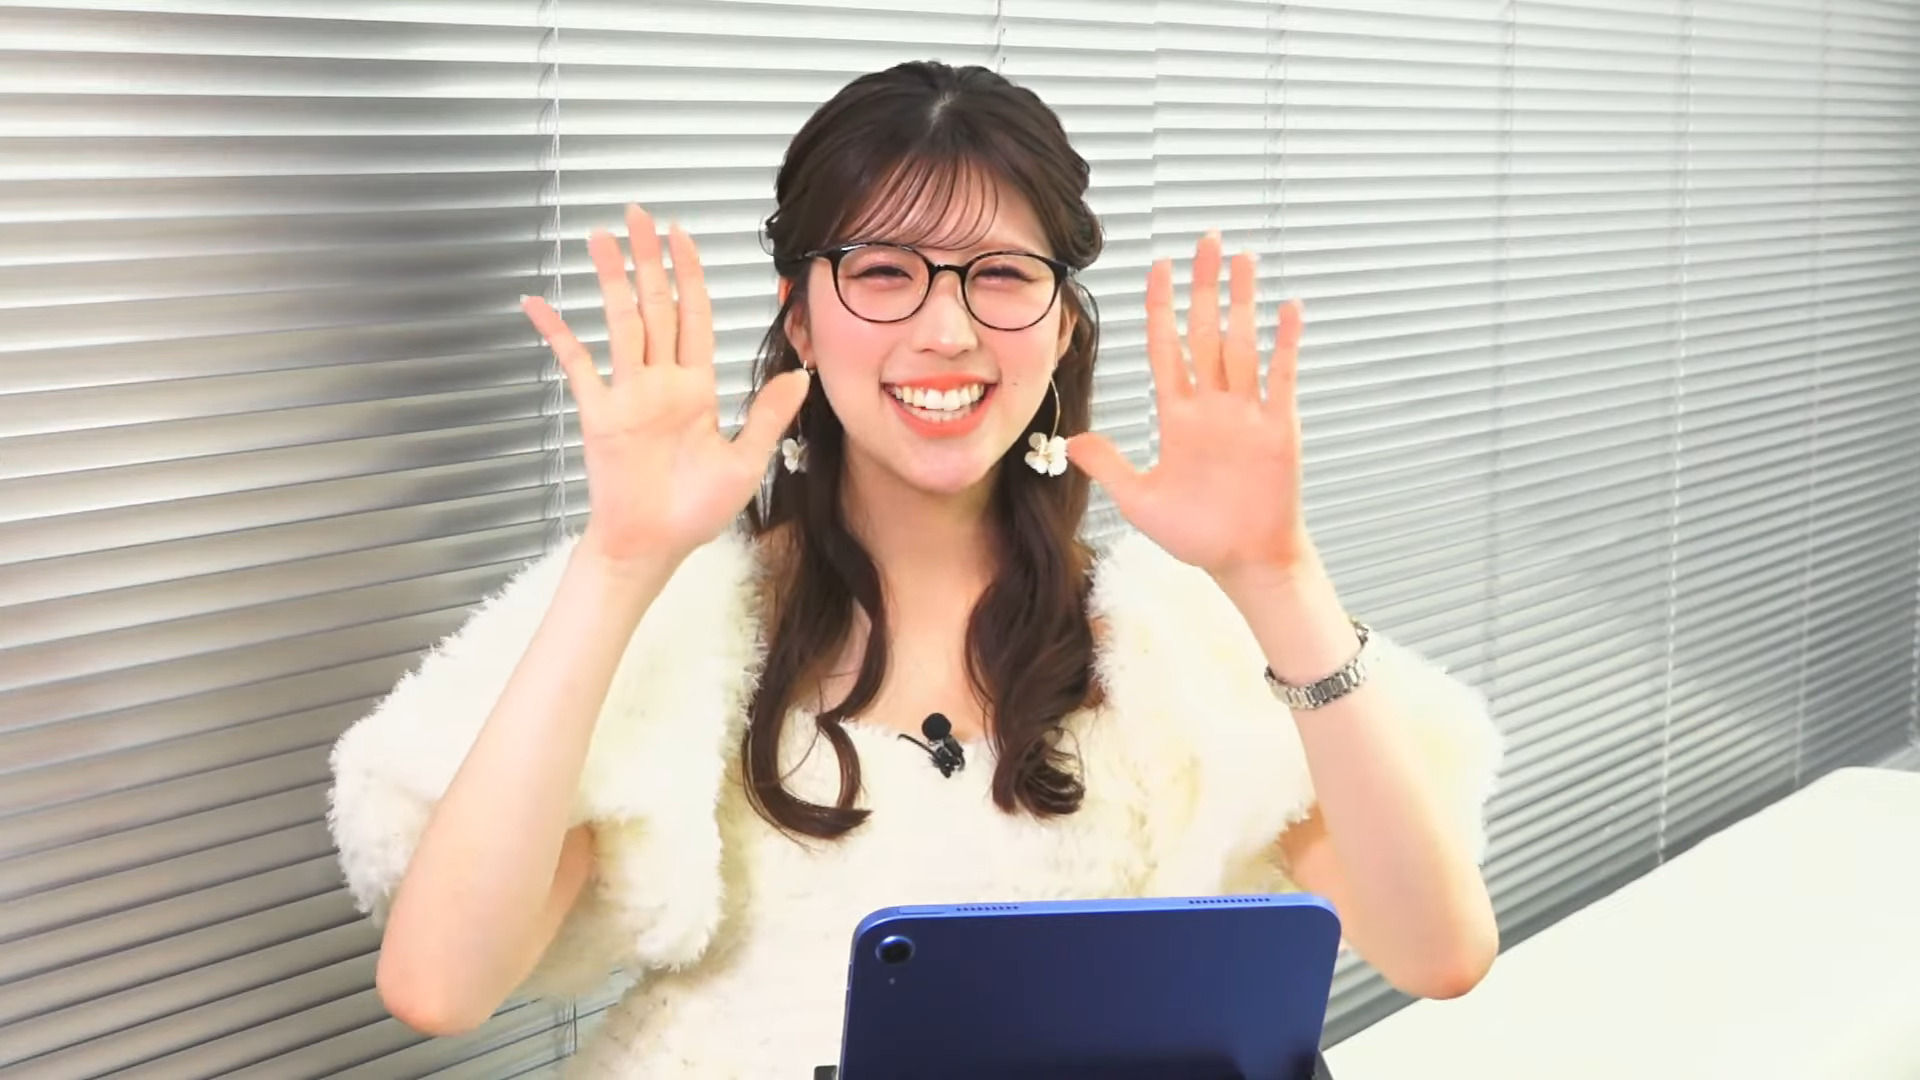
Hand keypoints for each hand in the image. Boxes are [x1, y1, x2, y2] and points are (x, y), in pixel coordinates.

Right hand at [522, 205, 809, 566]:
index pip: (695, 316)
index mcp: (697, 388)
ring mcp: (627, 393)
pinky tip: (538, 305)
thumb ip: (769, 416)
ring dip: (611, 280)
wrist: (653, 547)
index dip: (690, 274)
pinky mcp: (598, 413)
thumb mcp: (746, 462)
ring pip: (620, 322)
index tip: (682, 235)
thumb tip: (801, 375)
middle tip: (638, 214)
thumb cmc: (697, 512)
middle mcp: (661, 381)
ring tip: (600, 238)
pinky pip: (575, 364)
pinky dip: (556, 334)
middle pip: (655, 306)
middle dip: (649, 259)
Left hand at [1067, 231, 1313, 578]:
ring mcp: (1247, 413)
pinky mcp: (1279, 428)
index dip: (1162, 309)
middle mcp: (1212, 407)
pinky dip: (1285, 344)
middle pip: (1205, 333)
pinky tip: (1287, 309)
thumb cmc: (1198, 536)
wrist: (1245, 562)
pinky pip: (1281, 377)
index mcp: (1177, 417)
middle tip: (1207, 239)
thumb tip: (1070, 441)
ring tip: (1242, 258)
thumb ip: (1110, 466)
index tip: (1160, 268)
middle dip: (1204, 287)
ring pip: (1242, 344)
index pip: (1166, 349)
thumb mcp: (1140, 500)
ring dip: (1242, 302)